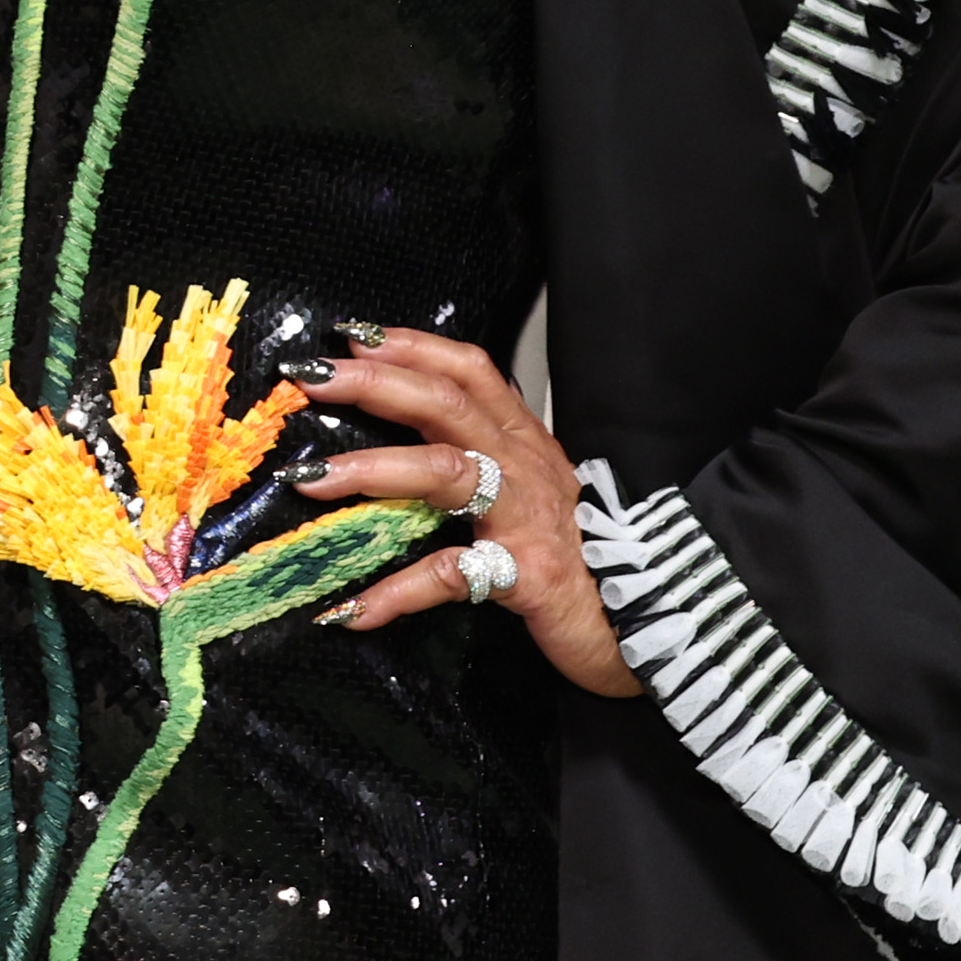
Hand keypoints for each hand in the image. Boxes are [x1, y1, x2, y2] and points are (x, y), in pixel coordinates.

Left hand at [290, 326, 636, 698]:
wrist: (652, 624)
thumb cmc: (580, 559)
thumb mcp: (532, 497)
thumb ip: (482, 464)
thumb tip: (405, 445)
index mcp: (524, 444)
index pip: (471, 371)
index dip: (412, 347)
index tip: (350, 336)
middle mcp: (526, 468)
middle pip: (448, 405)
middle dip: (376, 384)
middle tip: (310, 379)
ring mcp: (527, 520)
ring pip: (446, 473)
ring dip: (372, 469)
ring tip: (308, 477)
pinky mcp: (526, 576)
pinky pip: (452, 576)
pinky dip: (398, 592)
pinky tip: (352, 609)